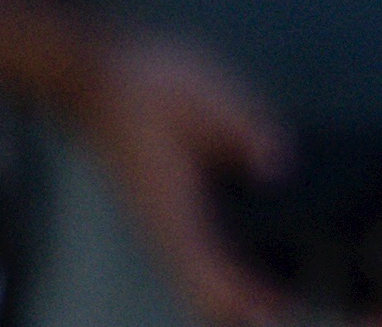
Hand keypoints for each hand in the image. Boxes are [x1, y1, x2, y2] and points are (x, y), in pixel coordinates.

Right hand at [55, 27, 296, 326]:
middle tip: (283, 315)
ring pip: (197, 282)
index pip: (209, 271)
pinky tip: (245, 269)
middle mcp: (165, 227)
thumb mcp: (204, 96)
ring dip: (231, 300)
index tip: (276, 311)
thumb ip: (242, 129)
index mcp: (172, 205)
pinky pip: (196, 260)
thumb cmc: (147, 86)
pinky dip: (222, 276)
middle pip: (203, 294)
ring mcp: (163, 224)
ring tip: (273, 305)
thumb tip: (279, 163)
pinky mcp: (166, 213)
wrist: (97, 79)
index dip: (243, 296)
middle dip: (240, 311)